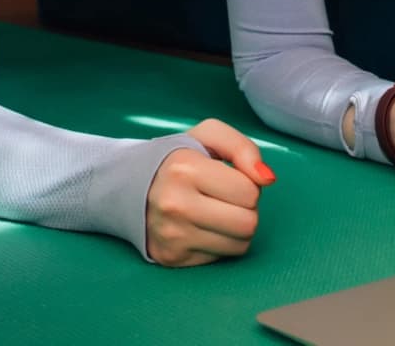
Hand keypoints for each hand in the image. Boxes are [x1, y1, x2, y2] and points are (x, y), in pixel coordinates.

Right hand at [145, 118, 275, 266]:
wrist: (127, 185)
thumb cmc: (176, 159)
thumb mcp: (207, 136)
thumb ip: (243, 148)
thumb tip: (267, 179)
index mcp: (184, 168)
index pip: (250, 192)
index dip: (246, 184)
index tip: (226, 179)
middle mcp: (175, 204)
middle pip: (248, 223)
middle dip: (244, 210)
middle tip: (223, 198)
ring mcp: (172, 235)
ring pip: (239, 245)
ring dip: (235, 229)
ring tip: (214, 212)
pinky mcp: (172, 257)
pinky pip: (221, 258)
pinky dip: (218, 243)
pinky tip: (200, 227)